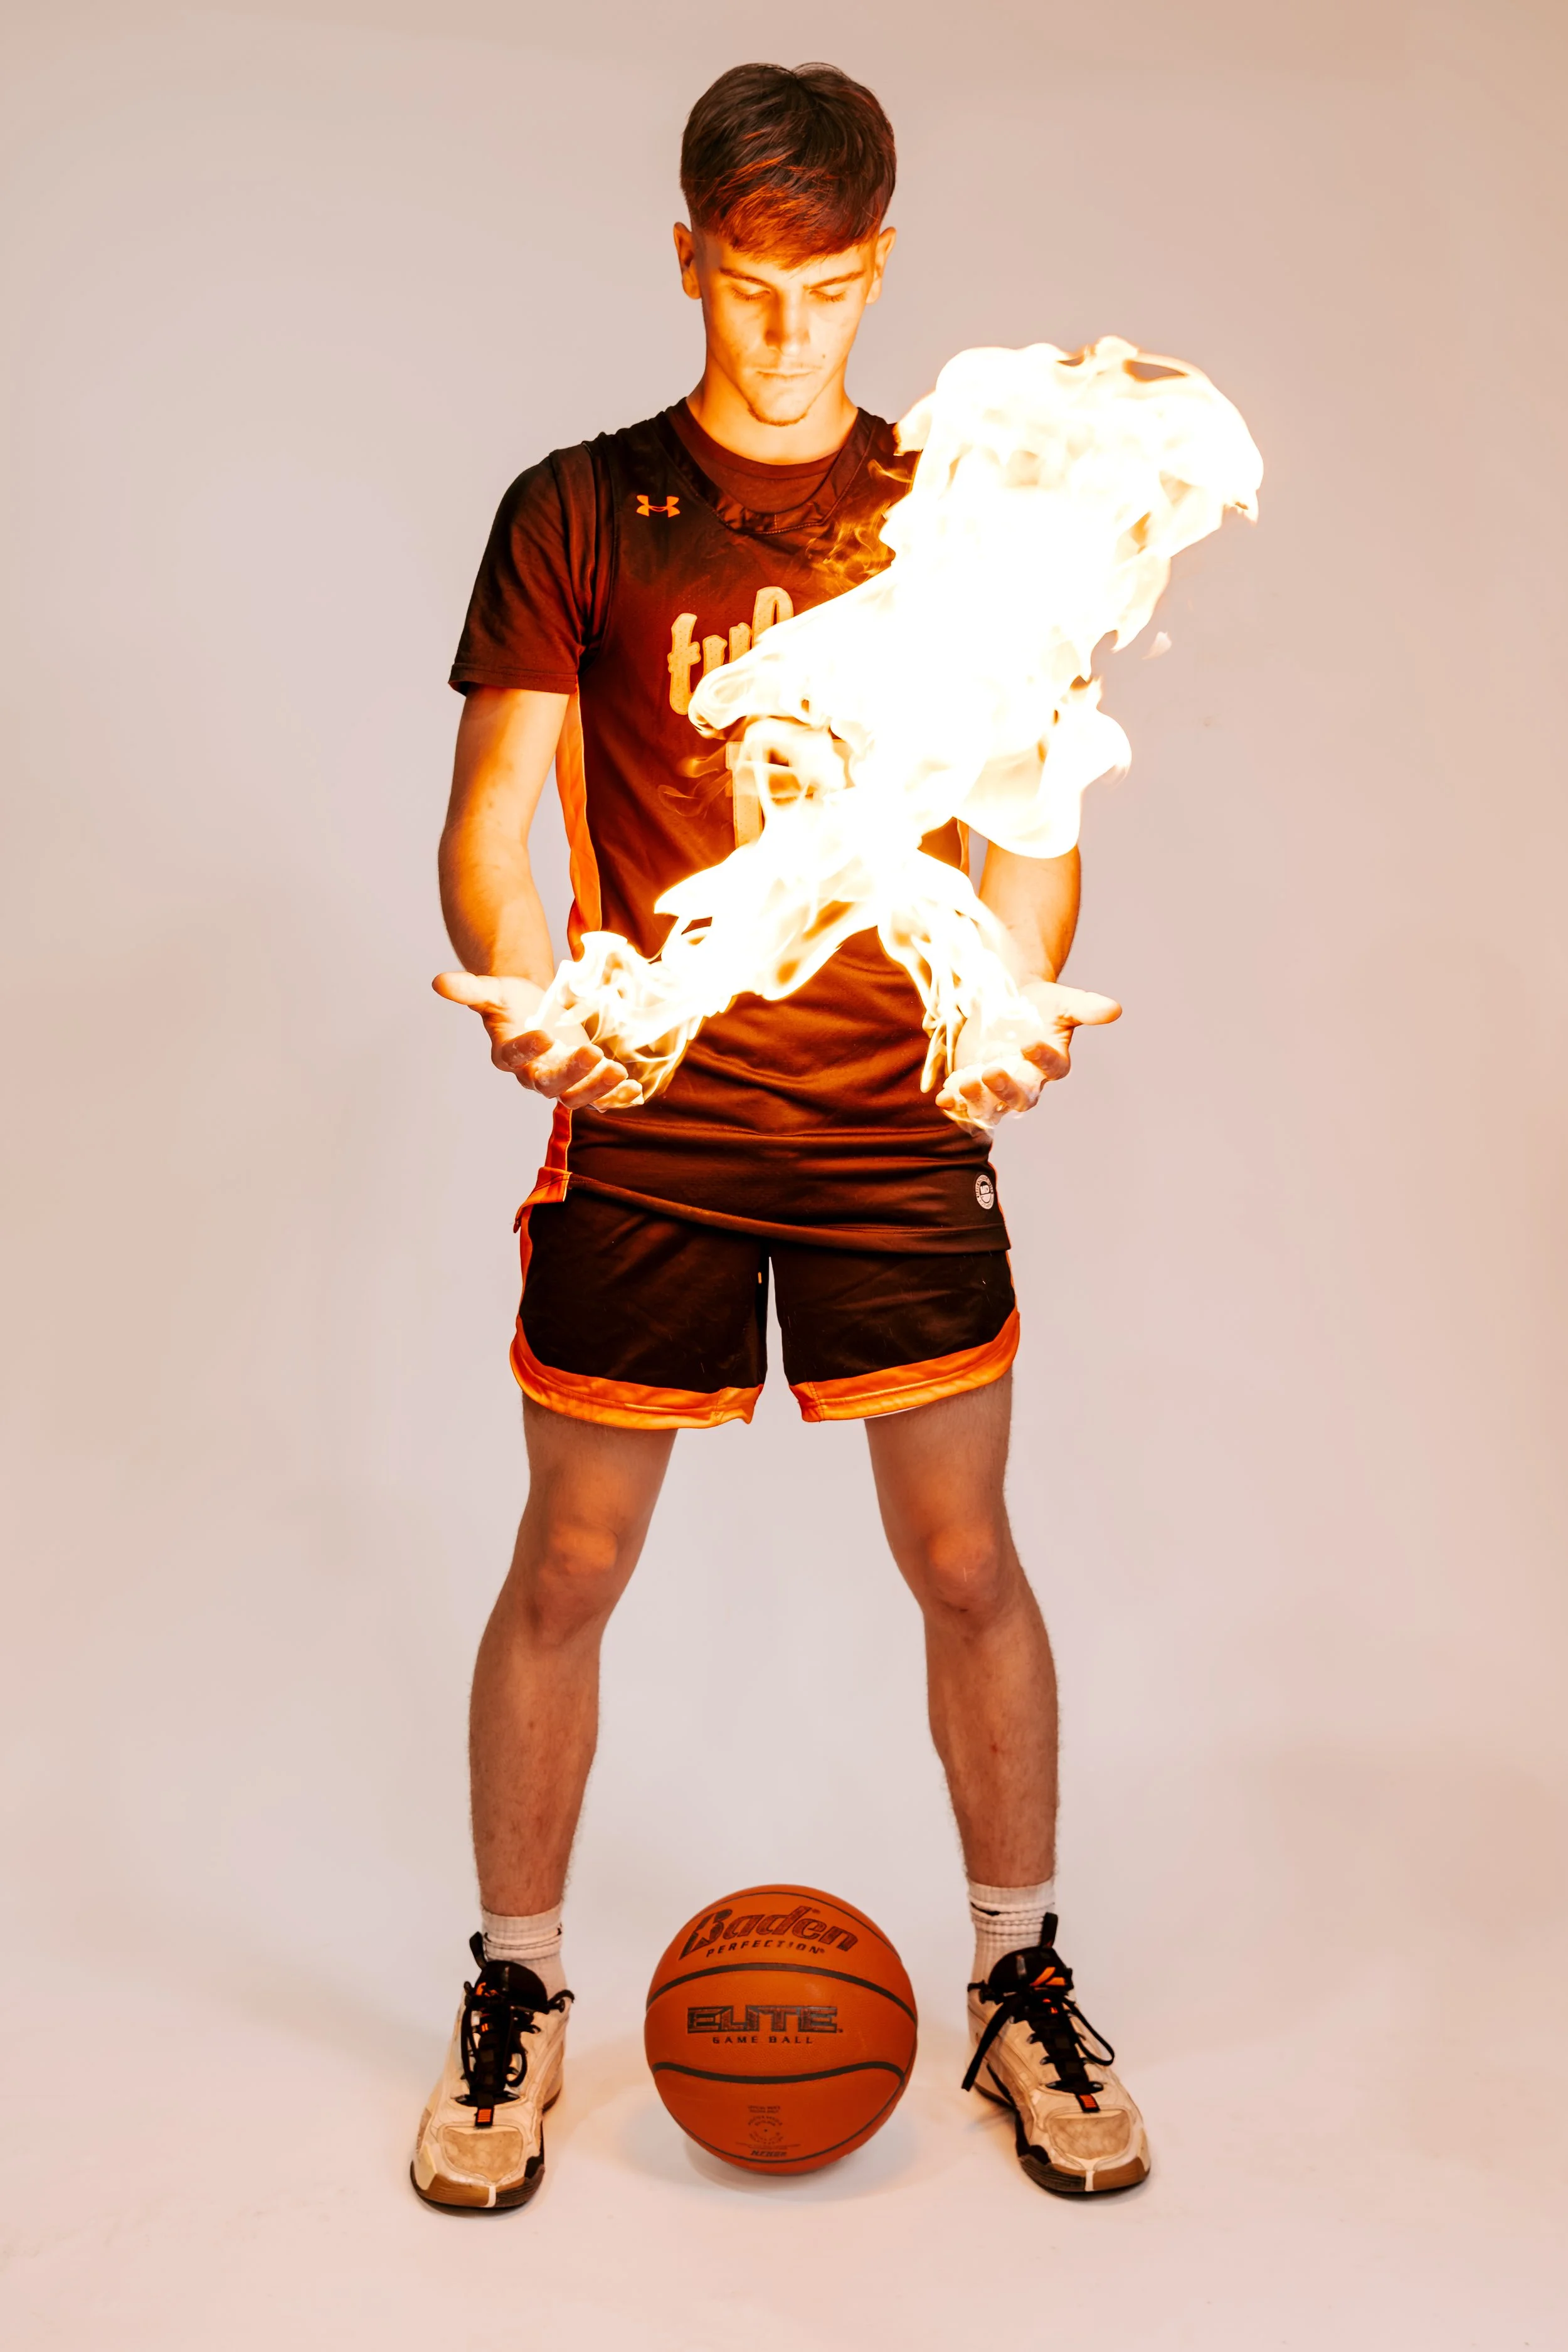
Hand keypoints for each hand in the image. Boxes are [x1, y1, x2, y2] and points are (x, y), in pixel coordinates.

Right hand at [432, 971, 640, 1109]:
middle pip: (550, 1084)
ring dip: (599, 1088)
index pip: (514, 1057)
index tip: (543, 1034)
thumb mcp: (494, 990)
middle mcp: (533, 1074)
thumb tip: (438, 982)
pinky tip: (634, 1090)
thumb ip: (470, 989)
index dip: (527, 1049)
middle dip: (572, 1072)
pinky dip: (617, 1098)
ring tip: (619, 1072)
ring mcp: (561, 1082)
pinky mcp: (584, 1083)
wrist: (536, 1008)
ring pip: (577, 1096)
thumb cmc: (513, 1001)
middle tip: (592, 1052)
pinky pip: (600, 1100)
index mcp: (508, 1054)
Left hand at [935, 979, 1121, 1133]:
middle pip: (1020, 1099)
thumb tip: (1115, 1008)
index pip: (1053, 1068)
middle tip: (989, 1072)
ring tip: (962, 1083)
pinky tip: (943, 1097)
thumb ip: (1085, 1007)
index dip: (1043, 1059)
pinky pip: (963, 1105)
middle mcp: (1026, 1083)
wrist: (1003, 1005)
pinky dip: (954, 1104)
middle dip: (1004, 1090)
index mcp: (1052, 1063)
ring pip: (990, 1108)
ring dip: (976, 1100)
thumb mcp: (1060, 1000)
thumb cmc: (1036, 1005)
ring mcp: (996, 1089)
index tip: (1030, 1043)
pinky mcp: (971, 1088)